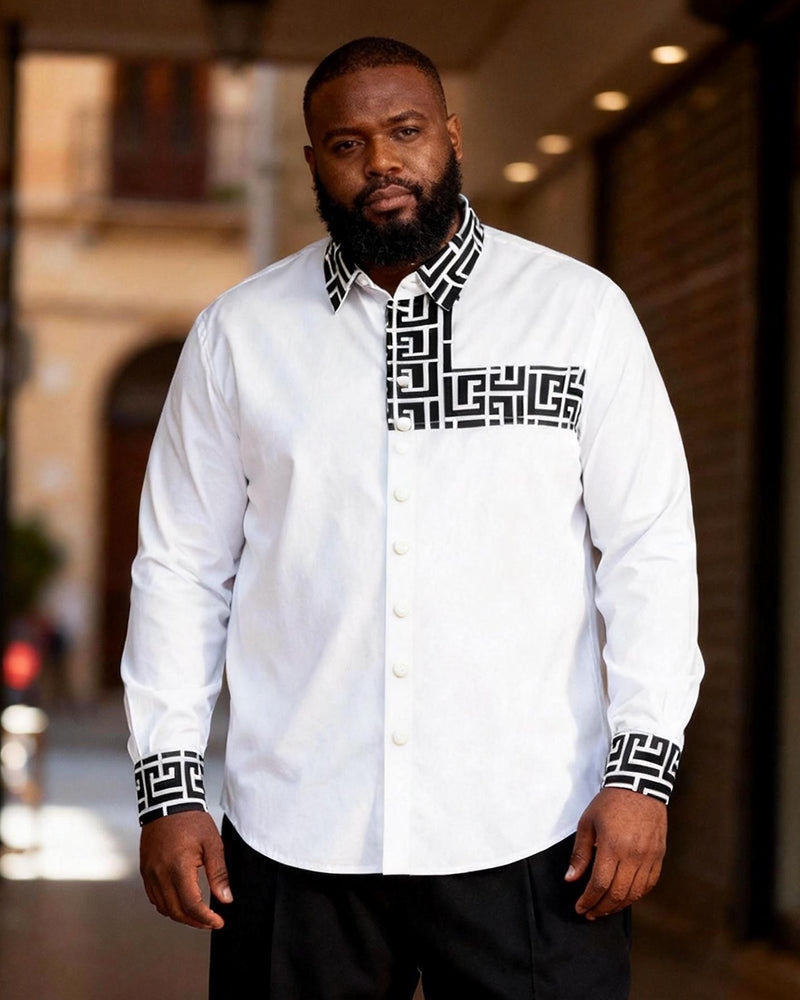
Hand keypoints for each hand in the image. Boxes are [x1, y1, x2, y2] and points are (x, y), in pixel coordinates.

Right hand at [139, 811, 231, 929]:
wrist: (168, 802)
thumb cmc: (191, 820)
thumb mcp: (212, 844)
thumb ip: (219, 874)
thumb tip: (226, 899)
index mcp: (178, 868)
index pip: (191, 905)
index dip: (206, 918)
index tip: (218, 922)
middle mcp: (160, 874)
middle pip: (176, 911)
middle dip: (195, 921)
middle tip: (210, 922)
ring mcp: (150, 873)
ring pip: (163, 907)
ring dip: (181, 915)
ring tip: (198, 914)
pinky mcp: (145, 870)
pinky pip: (154, 897)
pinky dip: (167, 905)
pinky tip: (180, 901)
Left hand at [565, 786, 665, 919]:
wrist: (639, 785)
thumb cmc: (609, 803)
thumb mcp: (587, 823)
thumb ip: (580, 853)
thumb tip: (570, 878)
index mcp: (612, 847)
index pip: (599, 885)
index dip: (588, 900)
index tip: (579, 908)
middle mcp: (633, 856)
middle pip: (617, 894)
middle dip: (601, 908)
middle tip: (590, 913)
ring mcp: (649, 857)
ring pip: (634, 893)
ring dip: (618, 906)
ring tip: (604, 909)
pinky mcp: (659, 856)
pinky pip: (649, 884)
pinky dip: (636, 896)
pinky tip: (625, 897)